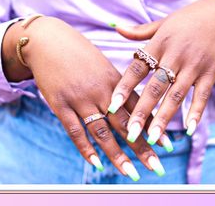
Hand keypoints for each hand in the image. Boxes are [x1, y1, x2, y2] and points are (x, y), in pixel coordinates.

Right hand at [1, 16, 168, 179]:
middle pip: (125, 124)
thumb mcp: (102, 65)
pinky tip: (97, 163)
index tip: (167, 145)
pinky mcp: (60, 104)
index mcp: (115, 80)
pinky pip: (75, 131)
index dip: (153, 127)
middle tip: (157, 167)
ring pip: (103, 132)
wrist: (47, 40)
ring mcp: (80, 99)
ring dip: (118, 155)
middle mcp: (101, 92)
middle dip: (143, 147)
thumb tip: (130, 104)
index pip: (138, 108)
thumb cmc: (78, 52)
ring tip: (131, 173)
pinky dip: (86, 149)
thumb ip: (115, 85)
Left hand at [108, 0, 214, 143]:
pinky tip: (189, 129)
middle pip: (155, 88)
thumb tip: (117, 28)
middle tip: (130, 133)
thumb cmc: (188, 20)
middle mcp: (175, 56)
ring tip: (153, 138)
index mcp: (159, 44)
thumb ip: (140, 31)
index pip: (137, 69)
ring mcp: (194, 65)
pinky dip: (196, 112)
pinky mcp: (211, 72)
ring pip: (176, 95)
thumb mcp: (163, 23)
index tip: (111, 107)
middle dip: (142, 112)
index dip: (124, 88)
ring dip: (164, 118)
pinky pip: (202, 95)